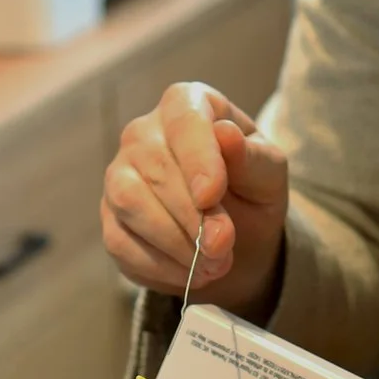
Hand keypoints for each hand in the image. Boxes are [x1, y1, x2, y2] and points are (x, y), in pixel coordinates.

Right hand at [100, 82, 287, 311]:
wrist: (238, 237)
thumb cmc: (253, 189)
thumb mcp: (268, 173)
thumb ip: (251, 156)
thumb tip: (225, 134)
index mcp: (187, 104)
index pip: (185, 120)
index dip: (197, 158)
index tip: (213, 195)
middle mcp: (144, 133)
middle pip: (154, 167)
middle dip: (191, 214)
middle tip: (222, 246)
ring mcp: (119, 175)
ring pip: (129, 202)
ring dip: (173, 240)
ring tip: (213, 263)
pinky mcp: (110, 219)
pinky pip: (121, 242)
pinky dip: (159, 265)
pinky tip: (191, 274)